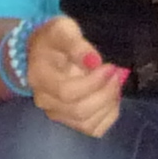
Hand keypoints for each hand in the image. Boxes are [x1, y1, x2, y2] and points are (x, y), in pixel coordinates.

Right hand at [28, 15, 124, 137]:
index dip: (93, 83)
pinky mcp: (69, 120)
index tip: (109, 67)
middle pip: (79, 110)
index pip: (67, 92)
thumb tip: (94, 61)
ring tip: (115, 83)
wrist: (41, 52)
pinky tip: (112, 97)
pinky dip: (108, 116)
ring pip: (87, 123)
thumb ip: (76, 44)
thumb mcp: (62, 29)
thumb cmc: (53, 39)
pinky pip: (93, 129)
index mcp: (40, 77)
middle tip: (117, 73)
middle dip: (106, 93)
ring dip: (109, 105)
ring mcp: (56, 113)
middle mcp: (45, 101)